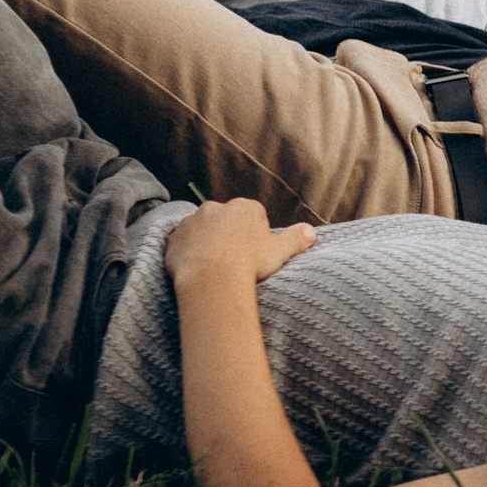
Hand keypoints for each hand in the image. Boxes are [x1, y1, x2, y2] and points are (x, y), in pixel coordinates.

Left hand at [164, 198, 317, 284]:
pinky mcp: (174, 238)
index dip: (257, 234)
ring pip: (203, 230)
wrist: (212, 279)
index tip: (256, 252)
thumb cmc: (249, 264)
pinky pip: (182, 244)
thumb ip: (297, 239)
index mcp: (244, 208)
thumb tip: (312, 232)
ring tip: (215, 267)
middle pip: (226, 220)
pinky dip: (189, 253)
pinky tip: (197, 269)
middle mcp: (216, 208)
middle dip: (230, 235)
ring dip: (208, 243)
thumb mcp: (280, 251)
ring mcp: (192, 222)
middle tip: (236, 260)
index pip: (254, 215)